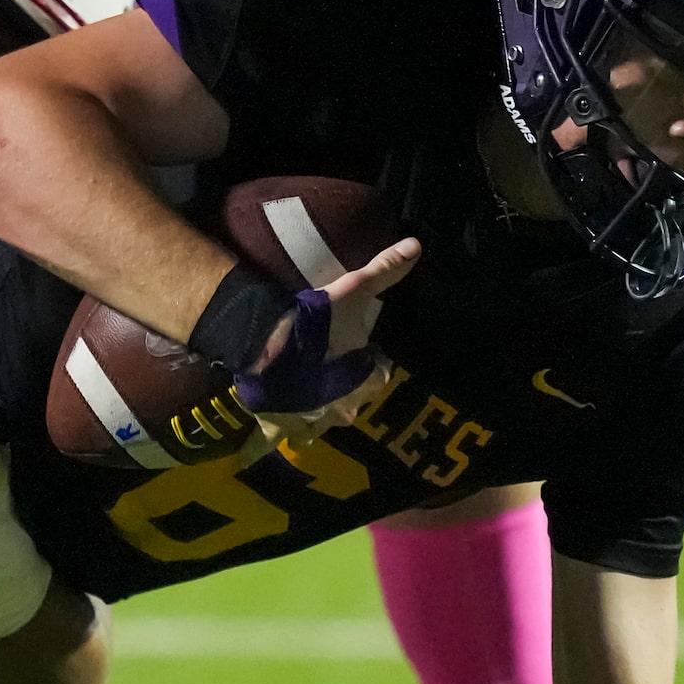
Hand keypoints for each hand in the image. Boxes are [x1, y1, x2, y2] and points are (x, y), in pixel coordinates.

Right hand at [231, 237, 420, 418]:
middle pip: (350, 403)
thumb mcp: (354, 290)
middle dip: (344, 391)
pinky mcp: (277, 425)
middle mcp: (341, 408)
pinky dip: (274, 433)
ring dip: (315, 412)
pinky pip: (276, 438)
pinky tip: (266, 432)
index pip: (379, 375)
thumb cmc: (318, 320)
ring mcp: (310, 420)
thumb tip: (416, 245)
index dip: (372, 362)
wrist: (266, 341)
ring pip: (319, 424)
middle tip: (331, 369)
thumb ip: (385, 271)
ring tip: (303, 394)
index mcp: (364, 381)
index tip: (362, 350)